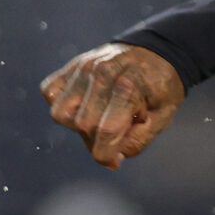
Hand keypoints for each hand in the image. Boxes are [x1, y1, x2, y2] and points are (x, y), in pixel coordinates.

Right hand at [40, 43, 185, 169]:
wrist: (156, 52)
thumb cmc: (161, 88)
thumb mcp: (164, 116)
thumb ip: (139, 140)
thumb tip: (112, 159)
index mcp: (129, 86)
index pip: (106, 131)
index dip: (107, 155)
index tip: (114, 162)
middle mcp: (101, 73)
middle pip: (83, 125)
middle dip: (97, 141)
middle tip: (116, 136)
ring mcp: (83, 67)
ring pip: (61, 113)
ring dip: (78, 126)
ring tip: (100, 120)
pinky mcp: (71, 66)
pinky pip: (50, 92)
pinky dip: (63, 105)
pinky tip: (85, 106)